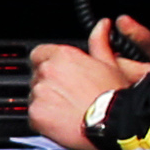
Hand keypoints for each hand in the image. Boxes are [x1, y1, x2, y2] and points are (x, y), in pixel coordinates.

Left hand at [23, 33, 149, 149]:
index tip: (58, 73)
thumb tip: (102, 25)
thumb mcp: (110, 64)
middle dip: (50, 84)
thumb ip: (99, 42)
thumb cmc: (114, 96)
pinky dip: (44, 119)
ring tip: (69, 108)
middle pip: (37, 75)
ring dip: (46, 101)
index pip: (39, 53)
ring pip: (35, 95)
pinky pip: (34, 115)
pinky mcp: (35, 114)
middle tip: (70, 94)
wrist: (114, 123)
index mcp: (63, 56)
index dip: (48, 63)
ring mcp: (39, 93)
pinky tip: (63, 120)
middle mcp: (47, 71)